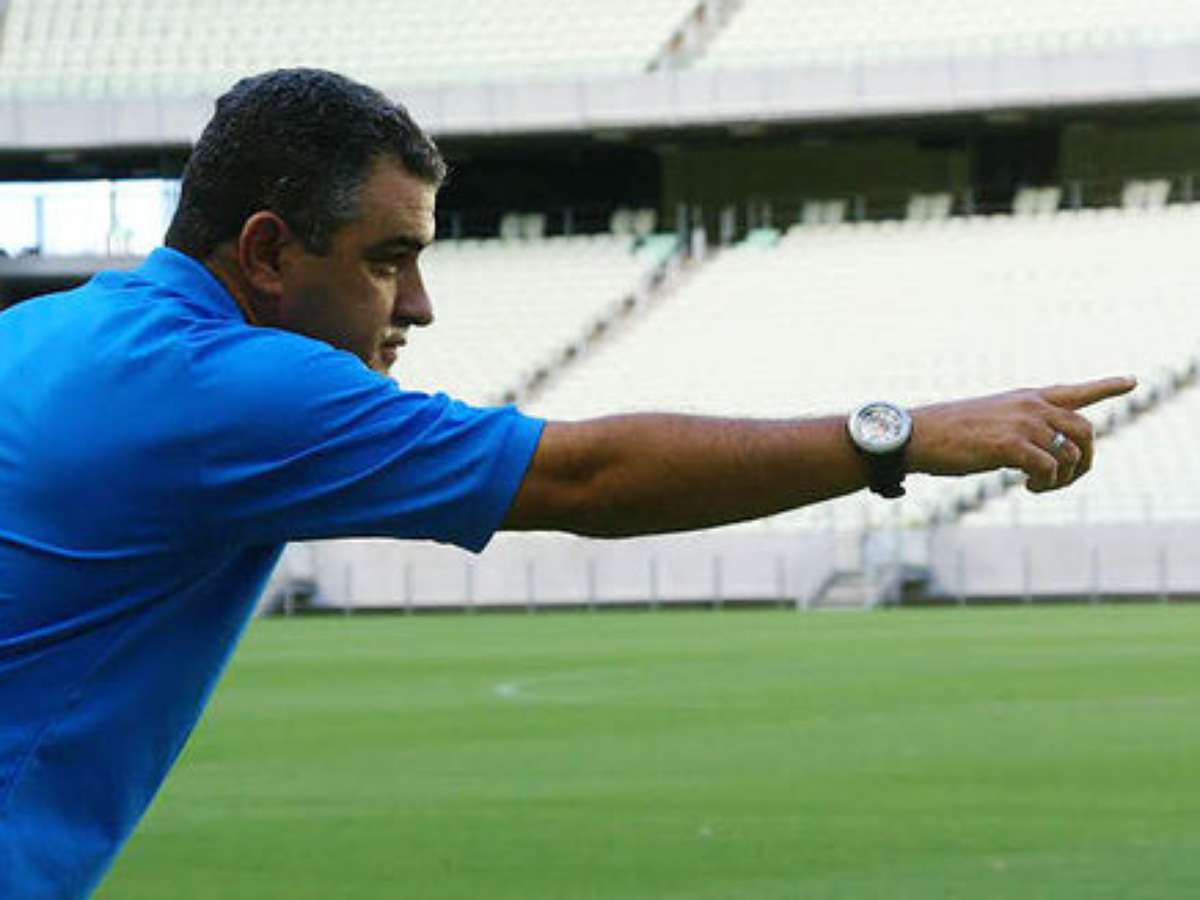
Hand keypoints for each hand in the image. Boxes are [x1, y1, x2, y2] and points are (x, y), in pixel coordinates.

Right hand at [907, 376, 1137, 492]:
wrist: (914, 436)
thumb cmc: (944, 434)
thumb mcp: (987, 422)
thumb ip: (1018, 430)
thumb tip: (1036, 455)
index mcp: (1024, 398)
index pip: (1074, 391)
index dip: (1106, 386)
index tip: (1133, 382)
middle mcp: (1030, 406)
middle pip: (1085, 430)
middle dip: (1086, 458)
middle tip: (1066, 478)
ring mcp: (1023, 424)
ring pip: (1071, 452)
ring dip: (1064, 477)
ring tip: (1039, 486)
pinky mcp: (1011, 445)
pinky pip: (1050, 468)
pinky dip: (1045, 484)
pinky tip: (1027, 487)